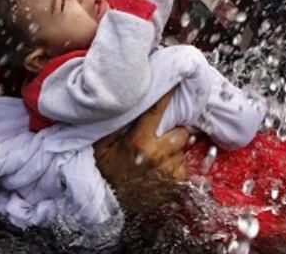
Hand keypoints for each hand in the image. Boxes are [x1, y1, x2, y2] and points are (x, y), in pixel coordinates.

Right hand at [93, 91, 188, 212]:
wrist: (110, 205)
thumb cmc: (105, 172)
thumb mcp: (101, 146)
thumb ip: (112, 124)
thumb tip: (120, 101)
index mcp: (139, 142)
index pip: (157, 111)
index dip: (168, 94)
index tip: (178, 79)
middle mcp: (158, 155)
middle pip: (181, 133)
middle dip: (175, 132)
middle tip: (162, 136)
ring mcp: (169, 172)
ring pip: (182, 151)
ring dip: (174, 151)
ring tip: (157, 157)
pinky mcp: (177, 185)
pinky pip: (184, 168)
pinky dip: (176, 166)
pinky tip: (161, 170)